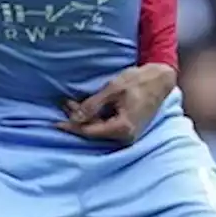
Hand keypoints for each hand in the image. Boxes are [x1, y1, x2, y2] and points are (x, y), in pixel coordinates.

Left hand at [56, 63, 175, 142]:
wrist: (160, 80)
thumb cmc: (139, 81)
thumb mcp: (113, 90)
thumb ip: (94, 105)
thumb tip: (75, 118)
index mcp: (123, 128)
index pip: (90, 132)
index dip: (72, 127)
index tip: (55, 124)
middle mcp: (126, 136)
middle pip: (94, 131)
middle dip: (76, 119)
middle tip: (63, 104)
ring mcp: (128, 134)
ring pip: (99, 128)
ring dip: (84, 117)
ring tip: (69, 103)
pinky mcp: (128, 128)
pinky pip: (106, 125)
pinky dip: (94, 117)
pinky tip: (84, 107)